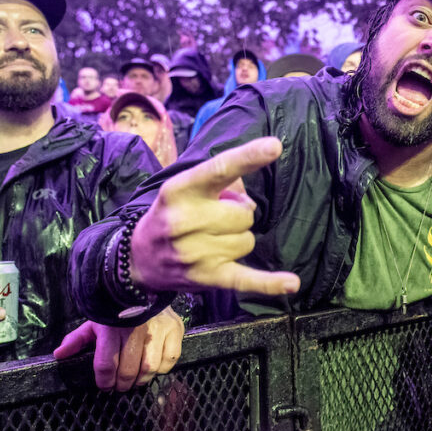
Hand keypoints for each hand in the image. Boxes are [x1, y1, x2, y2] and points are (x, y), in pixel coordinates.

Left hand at [54, 307, 184, 390]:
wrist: (145, 285)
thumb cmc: (118, 309)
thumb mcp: (95, 321)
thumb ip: (77, 339)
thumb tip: (59, 354)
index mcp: (111, 328)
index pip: (106, 365)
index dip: (103, 381)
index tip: (104, 386)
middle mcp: (136, 329)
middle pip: (128, 370)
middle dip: (121, 385)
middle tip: (120, 386)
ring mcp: (158, 329)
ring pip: (150, 368)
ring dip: (141, 380)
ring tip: (136, 380)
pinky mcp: (175, 328)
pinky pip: (170, 358)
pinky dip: (162, 368)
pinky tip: (154, 366)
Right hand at [129, 137, 300, 294]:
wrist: (140, 258)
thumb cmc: (173, 214)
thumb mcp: (185, 188)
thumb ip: (222, 183)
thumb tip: (249, 203)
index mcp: (180, 190)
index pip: (219, 169)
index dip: (249, 157)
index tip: (274, 146)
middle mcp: (186, 221)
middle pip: (245, 214)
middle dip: (238, 215)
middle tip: (215, 219)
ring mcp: (196, 252)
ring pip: (248, 240)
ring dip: (238, 239)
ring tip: (213, 240)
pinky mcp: (208, 278)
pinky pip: (247, 280)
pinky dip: (270, 283)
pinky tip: (291, 284)